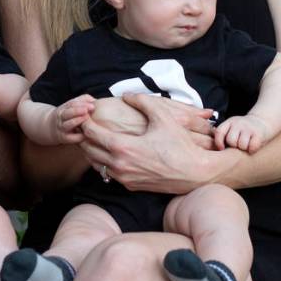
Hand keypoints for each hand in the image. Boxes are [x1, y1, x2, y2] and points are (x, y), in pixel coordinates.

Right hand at [55, 94, 94, 142]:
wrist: (50, 128)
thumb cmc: (67, 116)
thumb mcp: (71, 106)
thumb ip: (83, 101)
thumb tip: (95, 101)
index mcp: (64, 108)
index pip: (71, 104)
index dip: (82, 104)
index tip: (92, 106)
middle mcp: (62, 117)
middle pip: (68, 113)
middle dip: (77, 111)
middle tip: (87, 110)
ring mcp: (62, 128)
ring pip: (68, 124)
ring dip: (77, 121)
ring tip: (86, 119)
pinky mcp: (64, 138)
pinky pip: (71, 138)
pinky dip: (79, 136)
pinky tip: (87, 135)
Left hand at [81, 93, 225, 193]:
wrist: (196, 174)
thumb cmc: (180, 145)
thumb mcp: (164, 117)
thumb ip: (143, 101)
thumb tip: (127, 95)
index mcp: (123, 147)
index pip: (92, 133)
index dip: (85, 121)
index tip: (85, 112)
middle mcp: (119, 165)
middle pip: (88, 149)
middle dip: (83, 136)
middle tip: (83, 124)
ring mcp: (124, 178)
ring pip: (96, 163)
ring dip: (92, 150)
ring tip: (94, 137)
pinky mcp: (131, 186)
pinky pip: (109, 174)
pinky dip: (104, 162)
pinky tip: (109, 152)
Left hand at [213, 114, 270, 152]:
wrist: (261, 121)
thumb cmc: (243, 130)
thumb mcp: (231, 128)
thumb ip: (224, 136)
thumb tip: (217, 149)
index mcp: (229, 122)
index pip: (219, 132)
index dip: (218, 142)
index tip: (222, 148)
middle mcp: (238, 123)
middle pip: (231, 140)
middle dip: (234, 146)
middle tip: (238, 145)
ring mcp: (249, 128)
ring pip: (242, 145)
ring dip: (244, 148)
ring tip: (245, 145)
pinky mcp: (259, 134)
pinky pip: (252, 146)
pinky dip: (252, 149)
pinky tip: (252, 147)